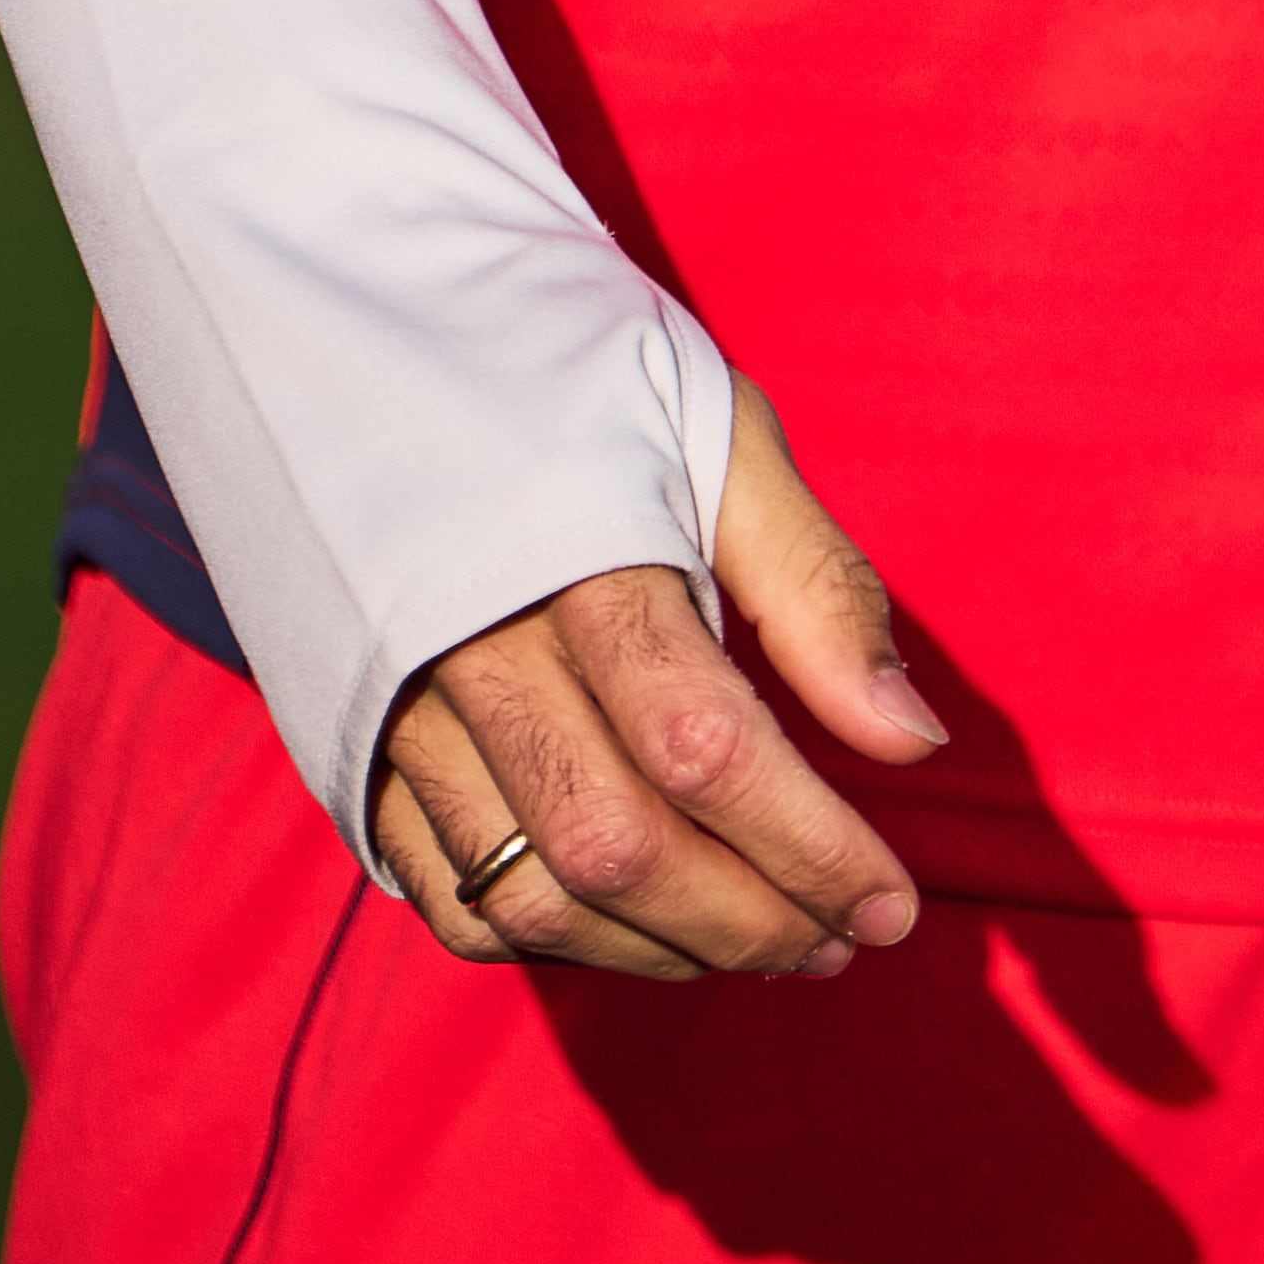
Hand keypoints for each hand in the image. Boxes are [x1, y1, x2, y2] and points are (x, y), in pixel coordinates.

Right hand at [370, 374, 945, 980]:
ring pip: (532, 894)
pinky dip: (557, 940)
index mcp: (575, 551)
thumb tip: (913, 746)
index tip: (895, 904)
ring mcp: (396, 710)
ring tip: (769, 944)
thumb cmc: (576, 367)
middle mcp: (470, 646)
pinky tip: (640, 925)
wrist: (362, 313)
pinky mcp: (350, 750)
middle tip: (845, 937)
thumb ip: (814, 590)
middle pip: (616, 843)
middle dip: (750, 919)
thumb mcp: (716, 429)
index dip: (808, 845)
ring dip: (665, 950)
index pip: (704, 746)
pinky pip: (451, 899)